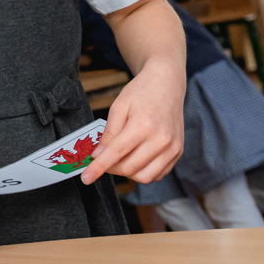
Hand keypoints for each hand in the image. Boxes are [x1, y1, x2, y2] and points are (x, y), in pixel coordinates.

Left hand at [80, 59, 184, 184]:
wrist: (167, 85)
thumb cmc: (141, 93)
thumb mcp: (118, 107)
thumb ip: (108, 134)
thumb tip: (97, 156)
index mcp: (143, 125)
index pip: (116, 153)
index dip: (99, 167)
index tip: (86, 178)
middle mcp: (161, 139)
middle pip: (129, 167)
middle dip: (110, 168)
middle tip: (103, 158)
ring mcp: (172, 148)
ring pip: (144, 176)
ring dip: (127, 172)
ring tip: (119, 158)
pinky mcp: (178, 152)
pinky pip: (157, 174)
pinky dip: (142, 172)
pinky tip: (135, 158)